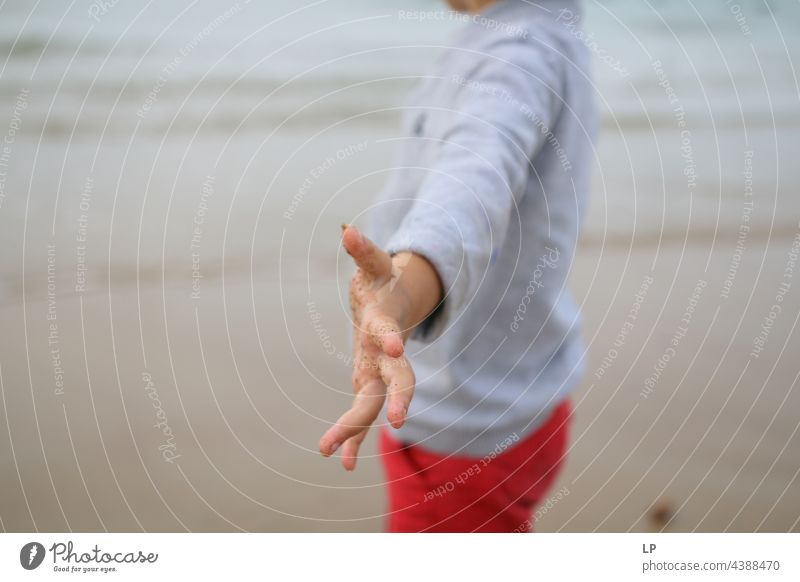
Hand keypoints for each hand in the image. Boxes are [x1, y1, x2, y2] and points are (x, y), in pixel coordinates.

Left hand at [318, 225, 442, 470]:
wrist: (396, 302)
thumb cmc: (381, 282)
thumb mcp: (374, 265)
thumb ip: (363, 250)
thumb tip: (347, 229)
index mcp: (385, 324)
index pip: (389, 334)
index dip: (392, 339)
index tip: (396, 349)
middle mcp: (387, 353)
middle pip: (396, 380)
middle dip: (398, 399)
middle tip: (400, 421)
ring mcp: (380, 371)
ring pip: (372, 403)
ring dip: (353, 429)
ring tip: (330, 455)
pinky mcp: (369, 382)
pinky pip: (361, 413)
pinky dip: (352, 437)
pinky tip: (343, 462)